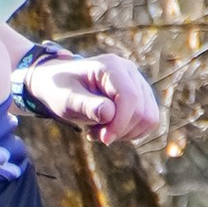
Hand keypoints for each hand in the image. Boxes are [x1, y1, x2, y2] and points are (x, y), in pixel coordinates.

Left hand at [27, 50, 159, 144]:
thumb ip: (85, 105)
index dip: (120, 123)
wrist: (59, 84)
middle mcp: (129, 71)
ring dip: (125, 132)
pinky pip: (148, 121)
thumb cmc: (59, 90)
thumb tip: (109, 113)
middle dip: (119, 130)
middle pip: (142, 111)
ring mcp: (138, 83)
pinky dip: (130, 131)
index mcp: (110, 67)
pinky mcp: (141, 96)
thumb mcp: (65, 99)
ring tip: (100, 130)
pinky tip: (109, 128)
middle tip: (93, 133)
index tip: (104, 139)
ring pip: (149, 118)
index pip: (129, 97)